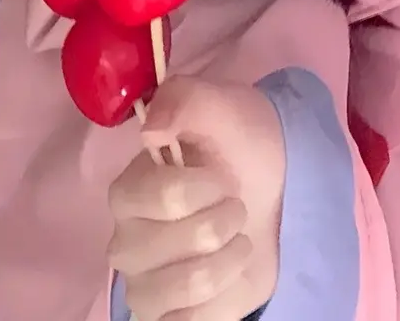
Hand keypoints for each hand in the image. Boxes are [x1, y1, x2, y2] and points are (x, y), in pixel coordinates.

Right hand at [107, 75, 284, 320]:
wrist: (273, 188)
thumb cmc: (239, 144)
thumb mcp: (223, 105)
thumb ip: (185, 99)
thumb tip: (151, 128)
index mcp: (129, 191)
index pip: (162, 197)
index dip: (205, 186)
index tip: (223, 175)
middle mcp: (126, 243)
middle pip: (172, 246)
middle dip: (221, 221)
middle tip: (235, 205)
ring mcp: (145, 287)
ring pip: (185, 288)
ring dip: (229, 258)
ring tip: (238, 239)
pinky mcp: (170, 318)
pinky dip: (225, 296)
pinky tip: (230, 273)